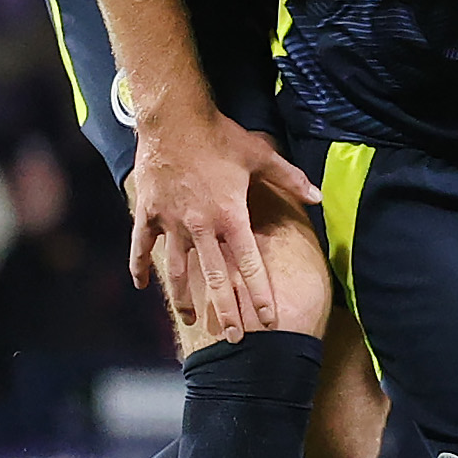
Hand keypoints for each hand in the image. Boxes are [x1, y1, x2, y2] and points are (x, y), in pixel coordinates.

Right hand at [125, 106, 320, 342]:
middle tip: (234, 339)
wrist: (172, 118)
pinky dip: (140, 267)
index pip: (250, 264)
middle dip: (226, 310)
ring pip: (177, 270)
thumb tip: (317, 195)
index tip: (267, 319)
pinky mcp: (148, 213)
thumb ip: (289, 178)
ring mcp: (171, 222)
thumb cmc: (219, 135)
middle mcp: (201, 226)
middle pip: (216, 278)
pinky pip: (141, 247)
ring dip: (185, 298)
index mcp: (230, 216)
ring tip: (192, 321)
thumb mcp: (259, 155)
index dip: (259, 293)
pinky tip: (142, 288)